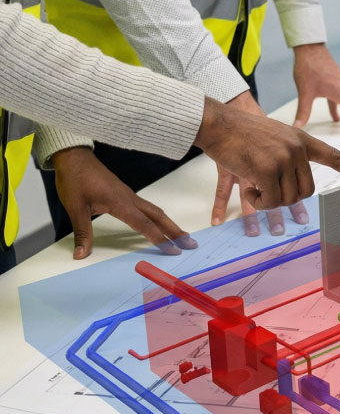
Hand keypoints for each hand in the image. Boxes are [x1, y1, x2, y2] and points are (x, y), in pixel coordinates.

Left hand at [51, 147, 196, 259]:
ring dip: (169, 224)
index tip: (173, 250)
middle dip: (175, 231)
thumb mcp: (75, 208)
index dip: (160, 239)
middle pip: (159, 216)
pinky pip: (147, 208)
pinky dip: (158, 218)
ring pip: (155, 211)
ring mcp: (129, 195)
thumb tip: (80, 254)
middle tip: (190, 243)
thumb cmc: (75, 180)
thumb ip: (82, 232)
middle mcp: (130, 199)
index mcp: (121, 203)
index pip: (145, 224)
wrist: (75, 158)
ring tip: (181, 235)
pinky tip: (158, 223)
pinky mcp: (125, 194)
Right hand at [194, 95, 339, 220]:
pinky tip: (250, 193)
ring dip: (269, 201)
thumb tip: (295, 184)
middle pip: (305, 191)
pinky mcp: (265, 170)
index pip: (334, 155)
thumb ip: (290, 154)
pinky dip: (258, 202)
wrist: (218, 123)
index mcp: (302, 140)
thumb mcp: (275, 136)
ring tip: (254, 187)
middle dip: (287, 197)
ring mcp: (283, 159)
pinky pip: (269, 200)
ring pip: (287, 199)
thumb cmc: (241, 132)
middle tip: (267, 190)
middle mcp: (297, 149)